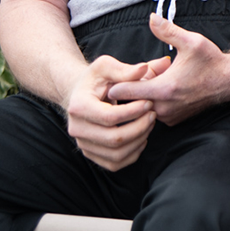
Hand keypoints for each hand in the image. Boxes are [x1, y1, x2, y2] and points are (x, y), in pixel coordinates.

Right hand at [64, 55, 167, 170]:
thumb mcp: (106, 67)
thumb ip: (125, 70)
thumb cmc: (96, 79)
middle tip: (153, 114)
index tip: (149, 102)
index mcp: (78, 106)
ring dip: (139, 140)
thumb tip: (144, 69)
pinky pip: (115, 163)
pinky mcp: (91, 154)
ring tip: (149, 124)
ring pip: (116, 154)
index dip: (134, 112)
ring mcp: (83, 144)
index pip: (110, 117)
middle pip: (114, 139)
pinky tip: (142, 138)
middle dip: (140, 127)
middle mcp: (77, 129)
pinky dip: (133, 154)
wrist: (80, 95)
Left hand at [105, 14, 229, 124]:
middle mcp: (163, 108)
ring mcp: (168, 117)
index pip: (121, 92)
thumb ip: (167, 30)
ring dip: (144, 95)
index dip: (119, 80)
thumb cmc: (211, 61)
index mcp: (163, 89)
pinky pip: (154, 112)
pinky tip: (167, 90)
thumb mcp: (191, 41)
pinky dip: (155, 102)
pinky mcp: (173, 121)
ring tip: (159, 81)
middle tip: (148, 74)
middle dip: (133, 86)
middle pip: (129, 100)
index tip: (127, 71)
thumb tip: (151, 17)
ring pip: (142, 106)